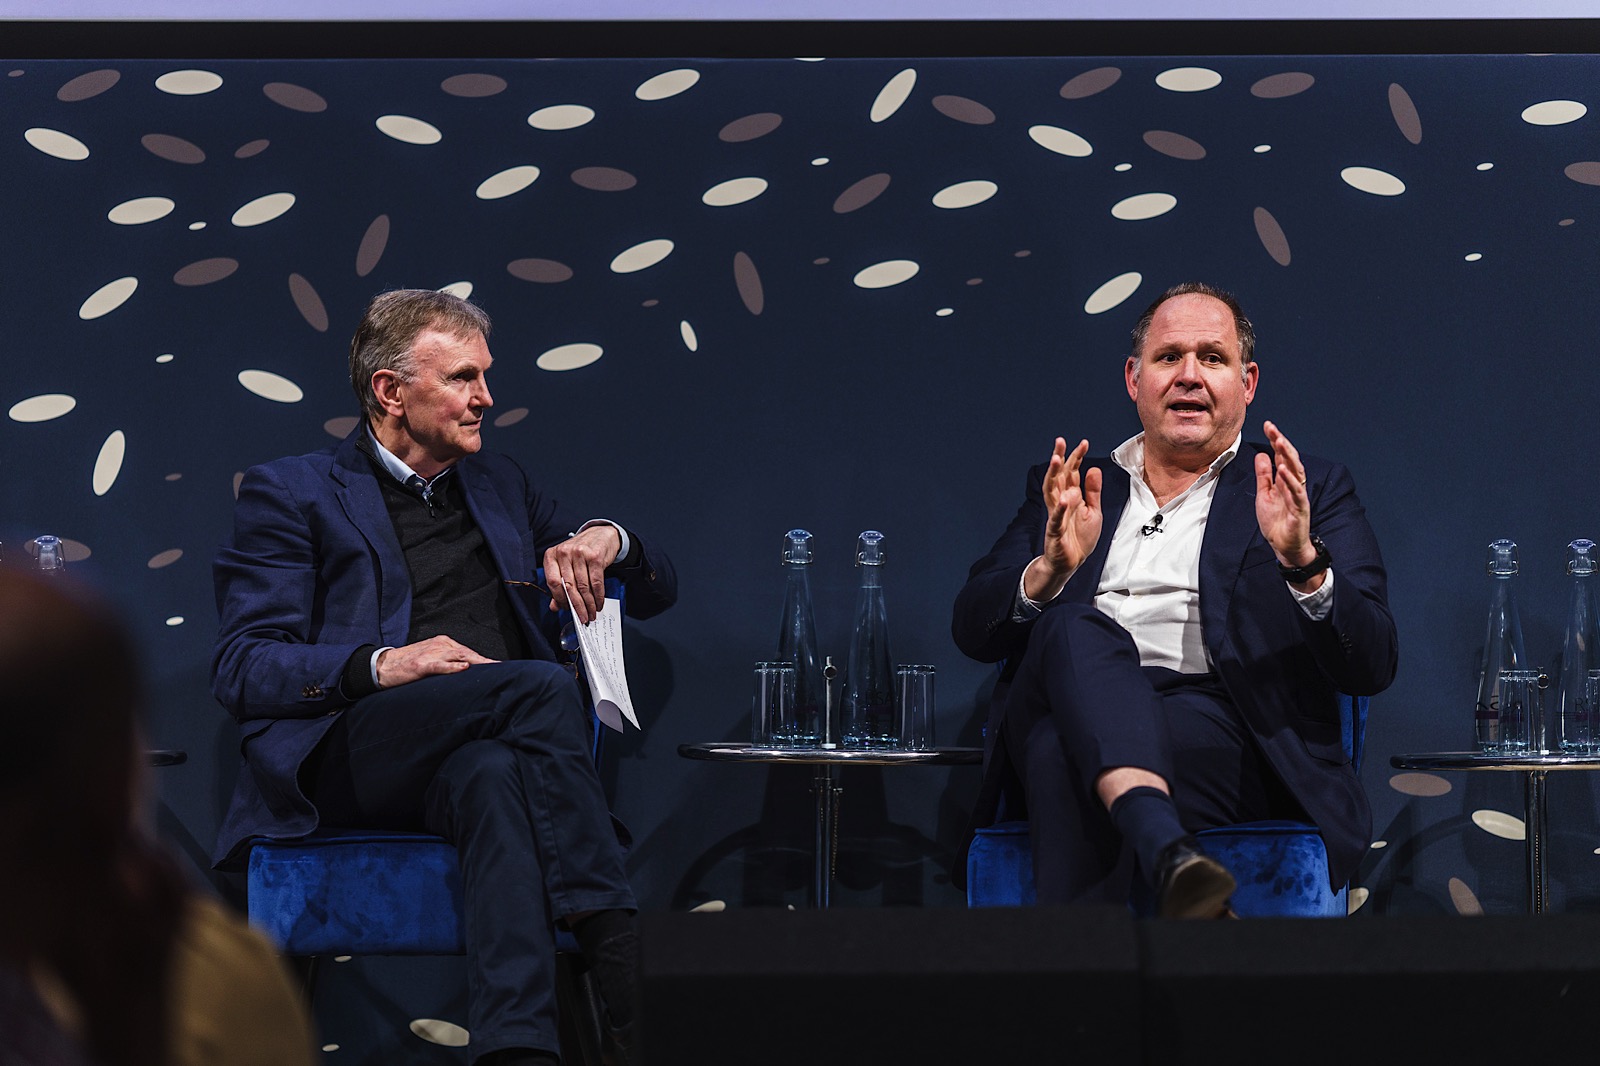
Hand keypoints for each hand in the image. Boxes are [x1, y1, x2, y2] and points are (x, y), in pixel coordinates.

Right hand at [376, 635, 496, 688]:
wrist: (383, 666)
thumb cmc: (408, 664)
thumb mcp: (432, 658)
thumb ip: (449, 662)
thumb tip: (468, 671)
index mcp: (443, 643)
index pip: (469, 651)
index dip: (485, 660)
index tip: (500, 667)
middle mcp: (440, 645)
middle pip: (468, 653)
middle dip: (486, 661)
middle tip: (502, 669)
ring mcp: (431, 654)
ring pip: (458, 656)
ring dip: (477, 663)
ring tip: (492, 669)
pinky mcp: (421, 665)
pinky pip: (440, 665)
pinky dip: (453, 666)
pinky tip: (465, 668)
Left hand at [543, 524, 621, 624]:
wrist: (600, 535)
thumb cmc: (580, 553)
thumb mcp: (566, 565)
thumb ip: (559, 585)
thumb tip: (555, 607)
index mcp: (552, 555)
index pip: (552, 582)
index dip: (560, 599)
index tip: (567, 609)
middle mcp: (564, 553)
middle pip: (569, 586)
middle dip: (577, 606)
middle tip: (582, 617)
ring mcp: (580, 553)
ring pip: (583, 586)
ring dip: (589, 604)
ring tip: (592, 613)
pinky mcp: (595, 556)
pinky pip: (596, 582)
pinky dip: (598, 596)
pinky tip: (599, 603)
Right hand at [1024, 438, 1102, 601]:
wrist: (1070, 563)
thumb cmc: (1080, 537)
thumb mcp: (1093, 511)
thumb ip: (1093, 491)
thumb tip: (1093, 468)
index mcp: (1071, 496)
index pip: (1072, 473)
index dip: (1077, 458)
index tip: (1083, 443)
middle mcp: (1061, 502)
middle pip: (1058, 477)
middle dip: (1059, 458)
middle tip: (1060, 441)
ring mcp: (1056, 515)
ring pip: (1051, 491)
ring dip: (1053, 475)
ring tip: (1057, 460)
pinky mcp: (1055, 531)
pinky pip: (1056, 518)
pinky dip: (1060, 508)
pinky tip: (1065, 498)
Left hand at [1254, 420, 1318, 574]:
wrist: (1284, 545)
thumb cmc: (1276, 521)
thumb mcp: (1264, 494)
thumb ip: (1264, 475)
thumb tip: (1262, 454)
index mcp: (1284, 480)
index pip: (1281, 456)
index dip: (1275, 441)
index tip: (1268, 425)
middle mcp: (1293, 484)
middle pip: (1289, 459)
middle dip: (1281, 442)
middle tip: (1272, 427)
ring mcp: (1298, 495)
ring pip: (1296, 471)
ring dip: (1287, 456)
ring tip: (1279, 441)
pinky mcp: (1300, 508)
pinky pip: (1296, 492)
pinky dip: (1290, 480)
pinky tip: (1283, 469)